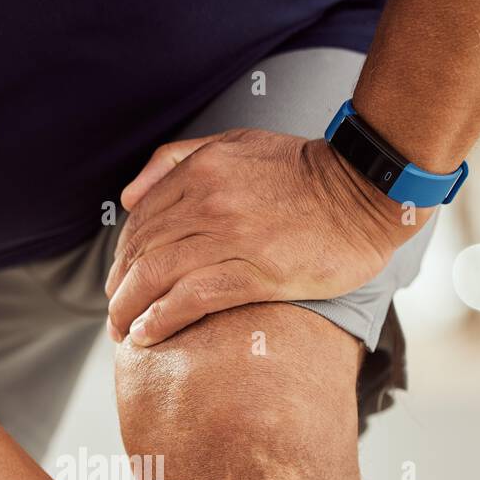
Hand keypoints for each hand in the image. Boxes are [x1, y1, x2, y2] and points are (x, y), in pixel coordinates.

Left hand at [104, 128, 427, 345]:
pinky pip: (190, 299)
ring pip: (157, 278)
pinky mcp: (255, 273)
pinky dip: (160, 320)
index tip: (118, 282)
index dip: (121, 257)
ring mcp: (230, 238)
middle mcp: (207, 202)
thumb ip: (177, 160)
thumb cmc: (304, 172)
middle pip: (141, 253)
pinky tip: (146, 336)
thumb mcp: (236, 143)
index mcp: (200, 171)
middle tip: (114, 315)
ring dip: (129, 311)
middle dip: (118, 289)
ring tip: (123, 333)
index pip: (140, 222)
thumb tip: (129, 197)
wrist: (365, 191)